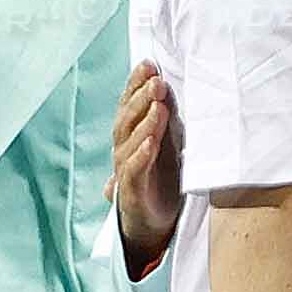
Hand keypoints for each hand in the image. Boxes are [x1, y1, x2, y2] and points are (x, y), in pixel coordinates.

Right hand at [112, 61, 183, 275]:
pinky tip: (151, 143)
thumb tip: (167, 86)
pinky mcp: (131, 193)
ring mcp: (126, 172)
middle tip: (157, 81)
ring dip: (144, 122)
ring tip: (158, 105)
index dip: (135, 85)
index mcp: (132, 138)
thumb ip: (164, 120)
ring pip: (128, 142)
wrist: (152, 227)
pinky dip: (140, 156)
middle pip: (126, 120)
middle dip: (141, 98)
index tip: (148, 64)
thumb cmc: (161, 183)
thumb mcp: (166, 147)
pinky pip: (132, 171)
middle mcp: (124, 152)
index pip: (129, 106)